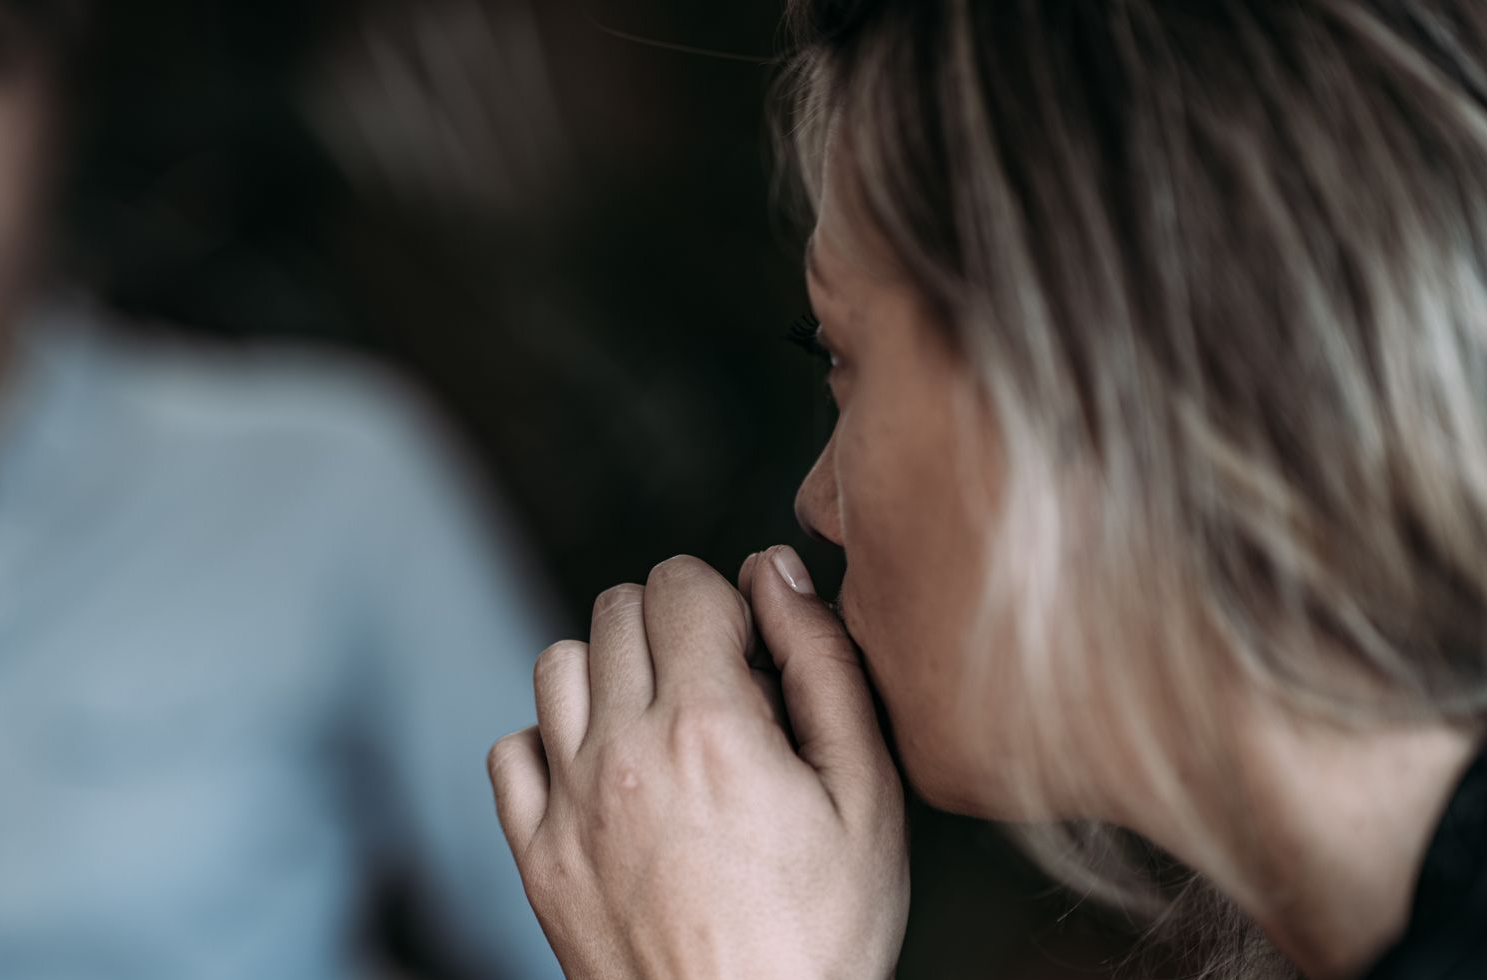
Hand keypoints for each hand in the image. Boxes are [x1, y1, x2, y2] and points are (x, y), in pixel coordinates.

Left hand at [488, 546, 909, 979]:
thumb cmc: (823, 933)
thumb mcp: (868, 793)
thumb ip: (823, 664)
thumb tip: (776, 572)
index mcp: (707, 726)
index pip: (680, 582)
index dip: (725, 599)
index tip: (753, 651)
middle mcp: (622, 751)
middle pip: (617, 609)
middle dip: (672, 624)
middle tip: (719, 689)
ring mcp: (569, 805)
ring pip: (557, 665)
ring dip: (609, 670)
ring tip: (660, 722)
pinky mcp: (538, 857)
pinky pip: (511, 753)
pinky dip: (550, 744)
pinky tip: (603, 774)